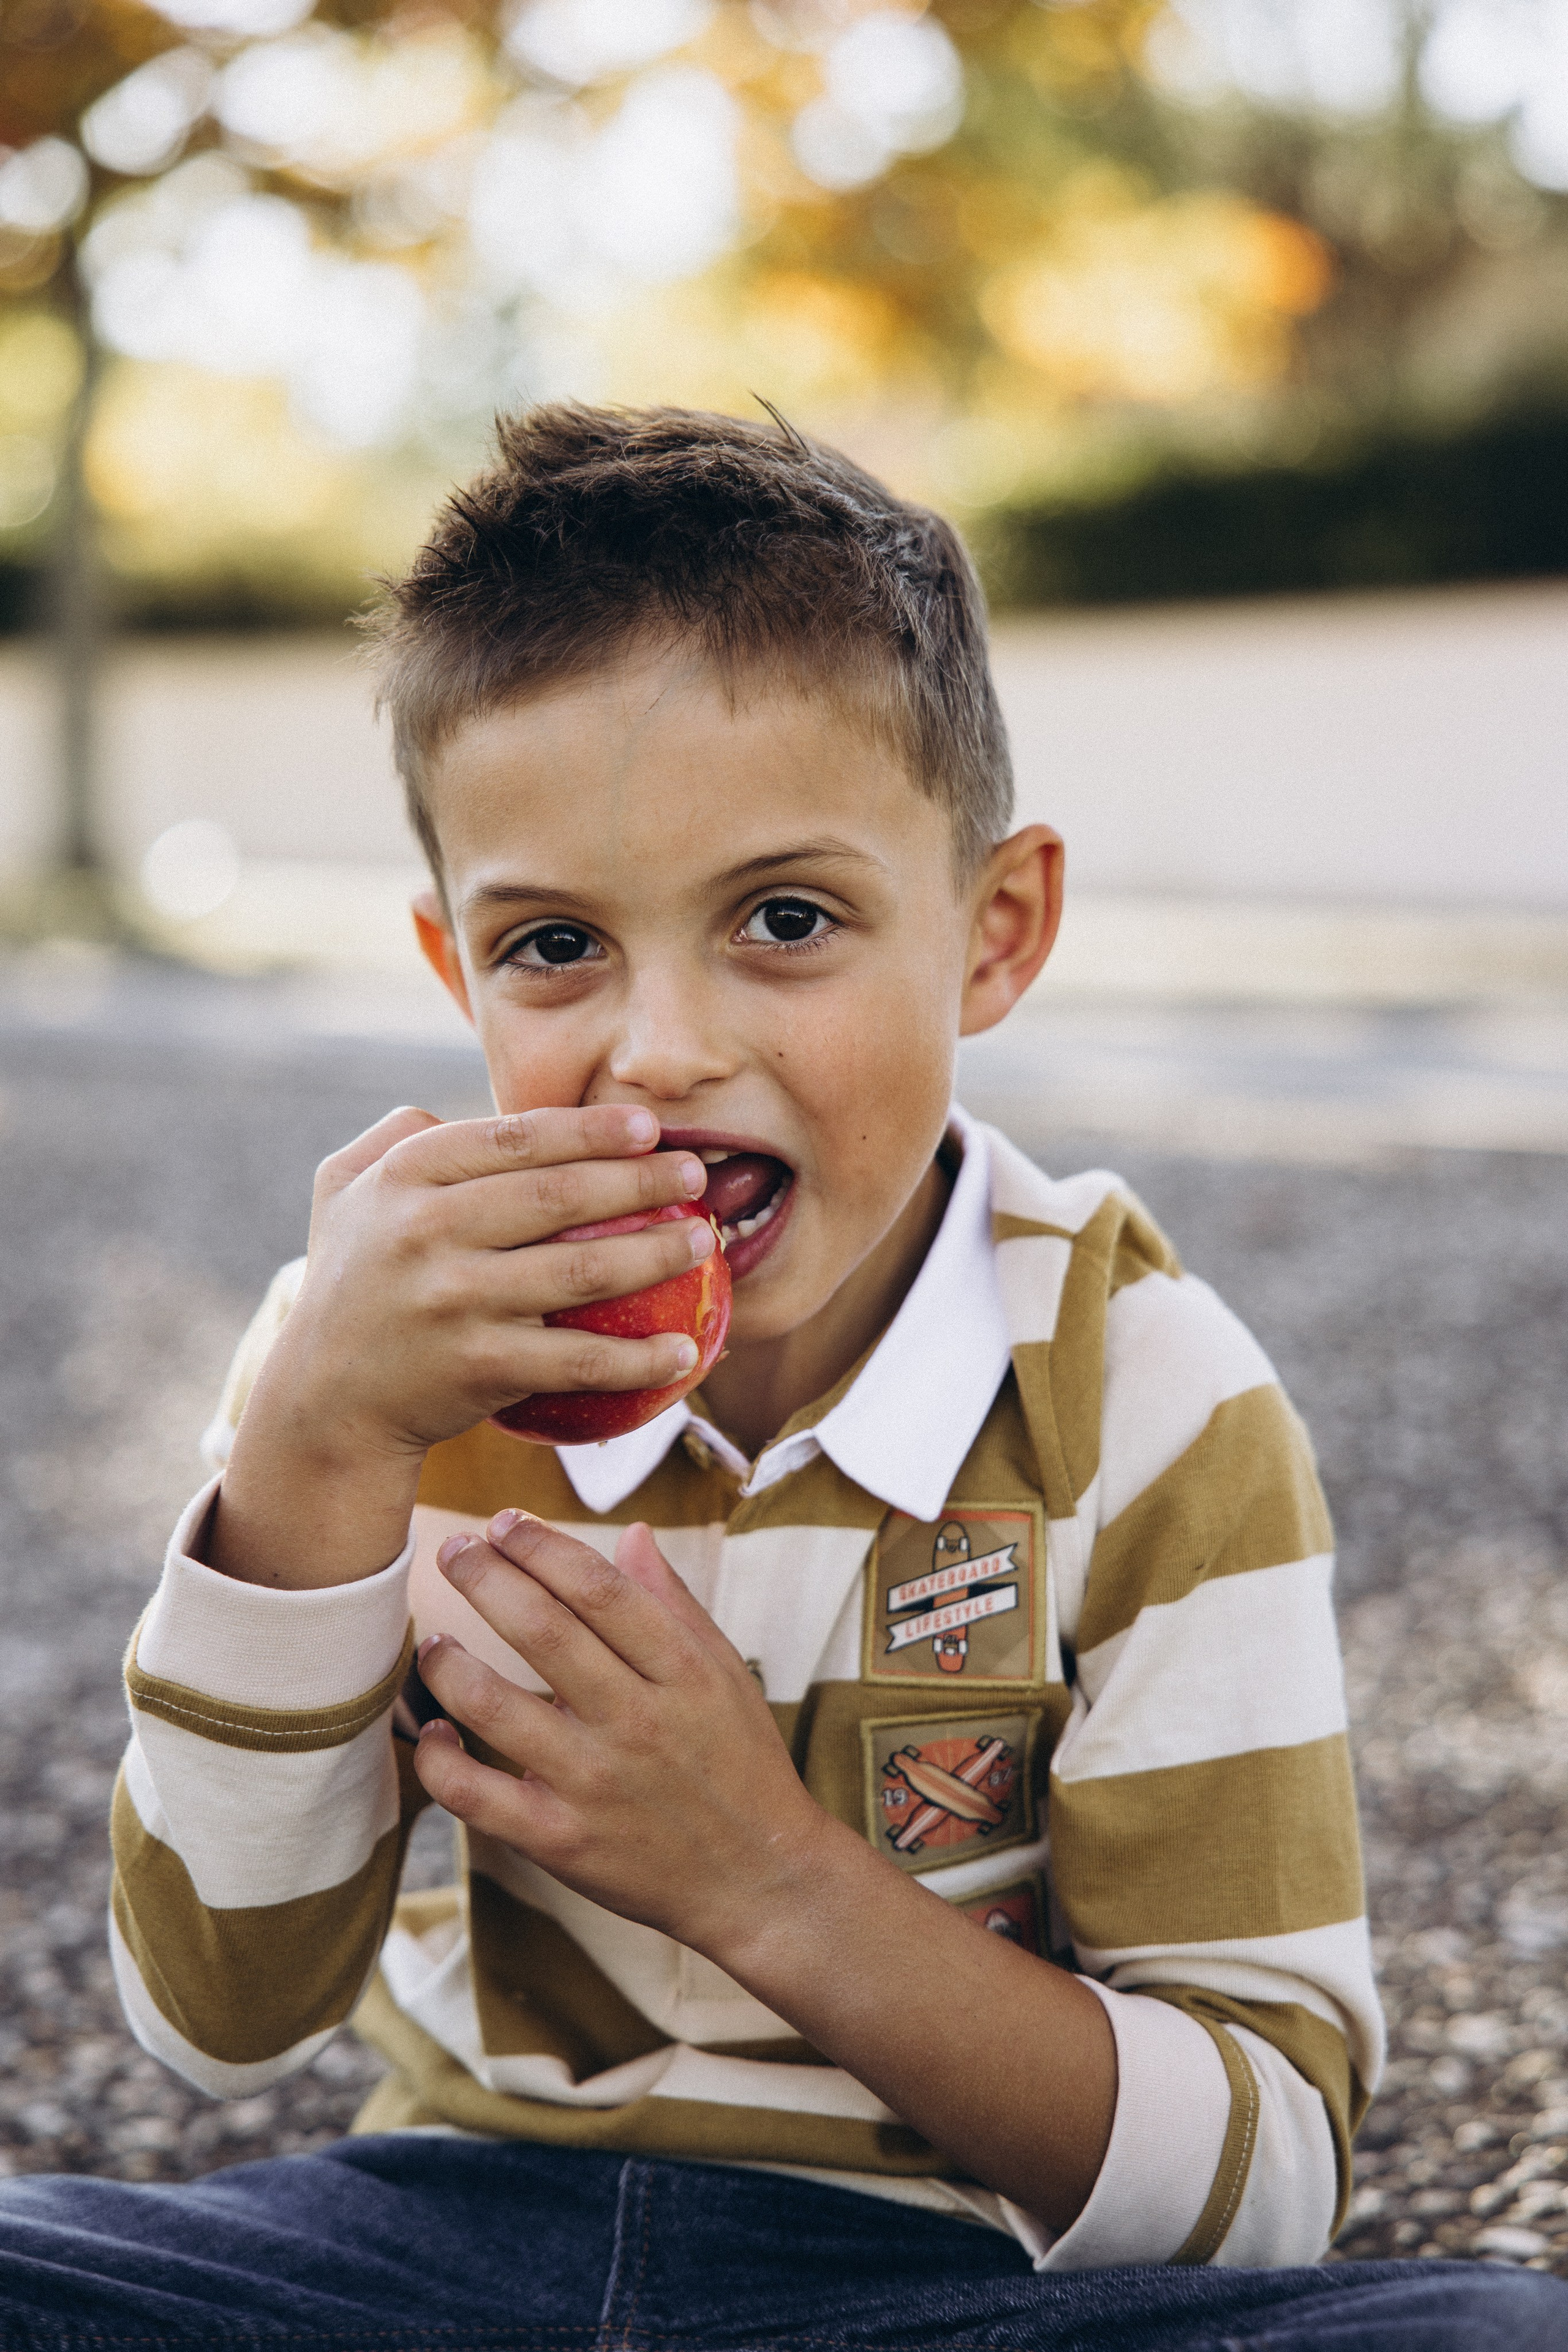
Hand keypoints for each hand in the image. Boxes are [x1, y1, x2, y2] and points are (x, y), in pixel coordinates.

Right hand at [272, 1104, 712, 1458]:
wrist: (325, 1398)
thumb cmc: (352, 1283)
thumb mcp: (345, 1191)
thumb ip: (399, 1135)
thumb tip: (464, 1105)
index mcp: (405, 1176)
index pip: (515, 1138)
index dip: (589, 1130)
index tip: (648, 1127)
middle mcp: (427, 1231)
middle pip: (559, 1196)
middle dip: (641, 1182)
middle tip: (696, 1175)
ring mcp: (454, 1301)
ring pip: (581, 1270)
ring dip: (656, 1255)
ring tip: (702, 1242)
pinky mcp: (479, 1367)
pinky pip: (577, 1359)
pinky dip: (637, 1359)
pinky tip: (685, 1351)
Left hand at [413, 1511, 825, 1953]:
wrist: (759, 1880)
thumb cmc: (741, 1765)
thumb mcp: (725, 1672)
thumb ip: (674, 1602)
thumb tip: (632, 1532)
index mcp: (680, 1670)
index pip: (596, 1587)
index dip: (540, 1544)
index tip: (505, 1522)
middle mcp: (635, 1720)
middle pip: (540, 1629)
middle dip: (483, 1576)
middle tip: (454, 1551)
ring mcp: (594, 1783)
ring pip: (493, 1706)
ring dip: (447, 1663)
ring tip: (432, 1642)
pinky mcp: (561, 1841)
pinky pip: (476, 1796)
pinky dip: (440, 1760)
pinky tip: (434, 1733)